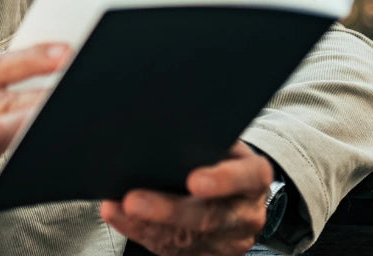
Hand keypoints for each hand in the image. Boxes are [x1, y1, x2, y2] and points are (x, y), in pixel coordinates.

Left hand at [100, 141, 271, 255]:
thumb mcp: (220, 142)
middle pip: (210, 216)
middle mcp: (247, 213)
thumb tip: (164, 129)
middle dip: (168, 210)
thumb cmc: (217, 157)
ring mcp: (229, 239)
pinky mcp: (206, 254)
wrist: (230, 189)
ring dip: (146, 225)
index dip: (223, 180)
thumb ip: (203, 139)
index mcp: (255, 177)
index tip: (194, 180)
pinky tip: (121, 218)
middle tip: (134, 201)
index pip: (247, 177)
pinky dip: (141, 232)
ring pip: (187, 239)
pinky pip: (171, 249)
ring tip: (117, 209)